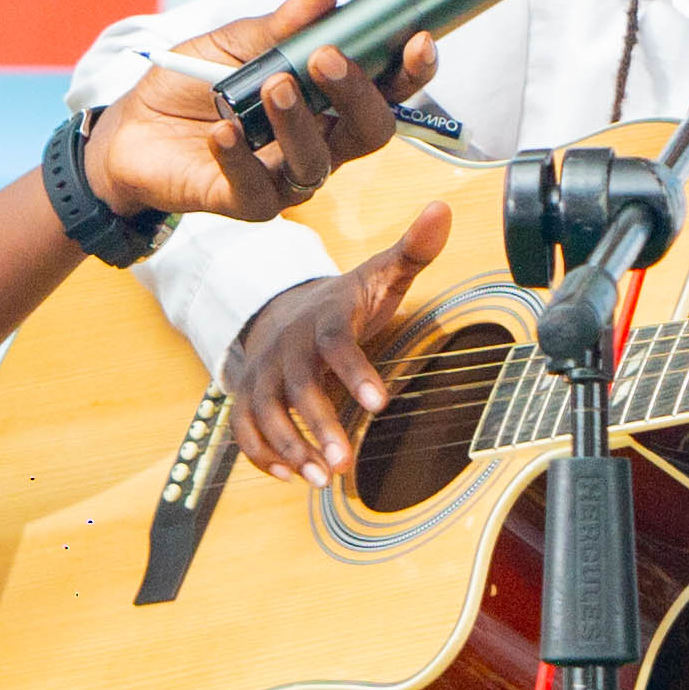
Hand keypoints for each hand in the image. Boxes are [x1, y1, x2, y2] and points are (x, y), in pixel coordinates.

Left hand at [77, 0, 437, 225]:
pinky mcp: (244, 203)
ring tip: (270, 86)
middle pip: (369, 131)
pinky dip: (241, 158)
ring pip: (317, 163)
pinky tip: (223, 131)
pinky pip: (256, 189)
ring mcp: (283, 176)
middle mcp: (317, 140)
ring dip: (298, 123)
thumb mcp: (233, 43)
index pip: (386, 91)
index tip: (417, 39)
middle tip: (325, 56)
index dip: (410, 70)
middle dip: (357, 92)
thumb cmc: (192, 84)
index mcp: (326, 99)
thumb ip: (280, 27)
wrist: (129, 129)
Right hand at [226, 204, 453, 479]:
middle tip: (345, 463)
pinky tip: (292, 479)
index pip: (335, 342)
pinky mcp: (249, 398)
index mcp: (324, 318)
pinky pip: (244, 429)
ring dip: (291, 448)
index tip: (380, 404)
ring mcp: (263, 374)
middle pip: (297, 386)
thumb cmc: (347, 301)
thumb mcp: (380, 273)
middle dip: (319, 425)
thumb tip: (444, 209)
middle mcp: (287, 347)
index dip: (355, 372)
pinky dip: (262, 455)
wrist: (287, 311)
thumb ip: (413, 249)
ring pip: (265, 413)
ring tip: (323, 480)